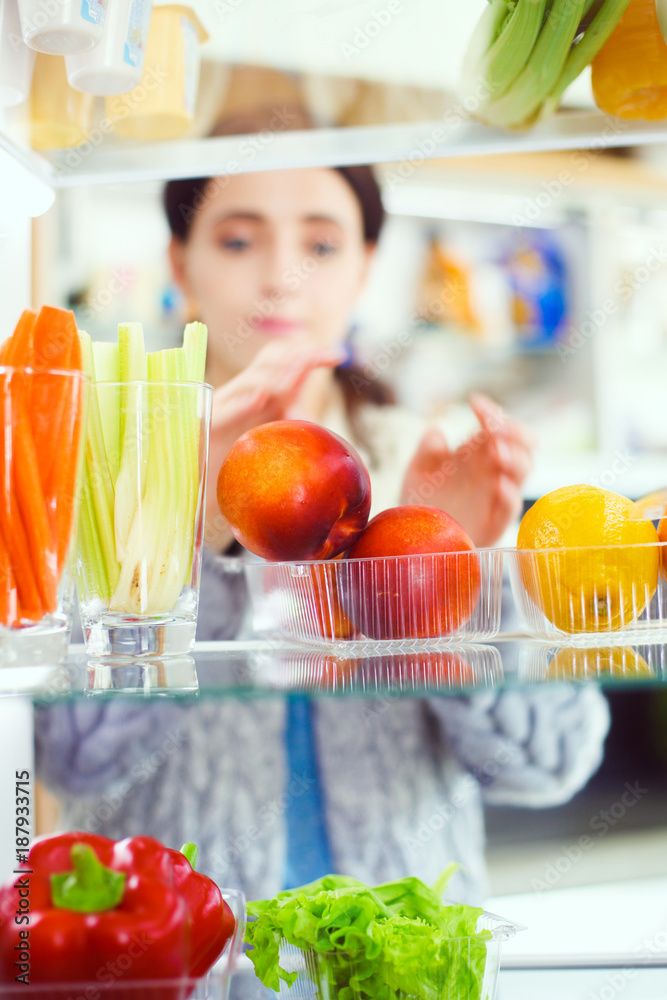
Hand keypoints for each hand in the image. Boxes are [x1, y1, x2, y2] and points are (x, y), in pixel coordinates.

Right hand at [205, 337, 345, 550]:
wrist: (192, 485)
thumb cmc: (231, 462)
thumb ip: (291, 424)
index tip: (337, 356)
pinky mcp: (206, 425)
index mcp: (259, 395)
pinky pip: (224, 410)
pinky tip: (259, 397)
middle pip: (270, 363)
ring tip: (300, 371)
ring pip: (251, 381)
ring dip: (277, 374)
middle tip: (324, 357)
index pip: (284, 364)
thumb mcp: (270, 441)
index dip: (309, 355)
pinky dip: (242, 402)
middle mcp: (242, 394)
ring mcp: (223, 407)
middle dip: (298, 356)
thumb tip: (313, 417)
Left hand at [400, 394, 535, 546]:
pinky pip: (511, 509)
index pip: (499, 426)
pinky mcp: (494, 523)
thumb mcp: (418, 470)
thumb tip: (437, 431)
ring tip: (496, 451)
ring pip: (524, 471)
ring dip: (515, 457)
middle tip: (494, 429)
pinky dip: (509, 494)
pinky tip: (498, 484)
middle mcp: (492, 472)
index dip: (492, 411)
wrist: (414, 538)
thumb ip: (428, 449)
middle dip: (514, 431)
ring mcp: (496, 497)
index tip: (474, 402)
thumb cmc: (420, 501)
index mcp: (478, 454)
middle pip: (524, 445)